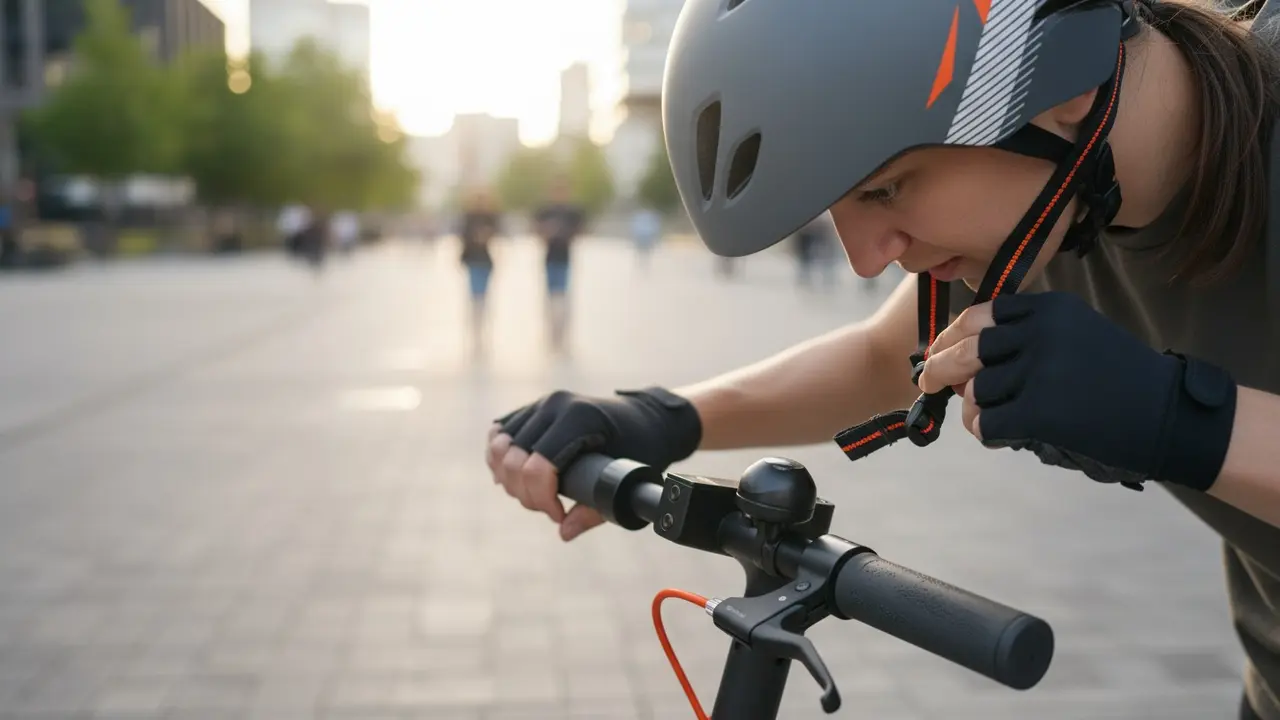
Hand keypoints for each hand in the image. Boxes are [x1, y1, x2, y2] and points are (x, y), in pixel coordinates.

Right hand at [486, 387, 701, 540]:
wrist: (646, 418)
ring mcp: (540, 403)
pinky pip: (499, 434)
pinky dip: (498, 458)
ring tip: (533, 494)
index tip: (558, 514)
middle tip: (548, 509)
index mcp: (578, 418)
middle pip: (513, 460)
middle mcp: (554, 405)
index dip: (541, 500)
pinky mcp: (532, 407)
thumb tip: (564, 532)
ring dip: (508, 479)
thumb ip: (594, 511)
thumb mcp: (627, 480)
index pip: (537, 467)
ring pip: (499, 447)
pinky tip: (511, 476)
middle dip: (525, 495)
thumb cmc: (642, 449)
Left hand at [918, 292, 1235, 490]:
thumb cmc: (1122, 381)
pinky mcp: (1040, 411)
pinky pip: (988, 425)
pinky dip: (988, 434)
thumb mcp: (1076, 336)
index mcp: (1049, 309)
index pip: (979, 315)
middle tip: (927, 382)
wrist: (1171, 416)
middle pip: (965, 350)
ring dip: (976, 410)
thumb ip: (1027, 336)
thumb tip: (959, 353)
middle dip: (939, 368)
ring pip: (977, 392)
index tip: (936, 350)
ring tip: (998, 421)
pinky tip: (1005, 437)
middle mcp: (1041, 332)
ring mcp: (1040, 371)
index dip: (951, 336)